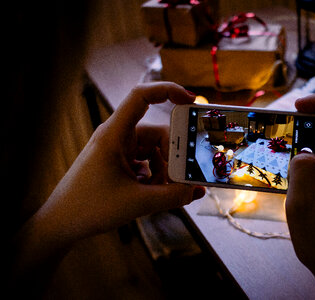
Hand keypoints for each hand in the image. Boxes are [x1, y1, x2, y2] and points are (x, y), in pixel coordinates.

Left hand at [11, 83, 205, 289]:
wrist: (61, 224)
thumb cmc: (88, 207)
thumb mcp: (137, 202)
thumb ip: (172, 196)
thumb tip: (196, 191)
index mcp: (114, 134)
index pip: (141, 96)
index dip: (167, 90)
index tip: (190, 100)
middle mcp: (117, 138)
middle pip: (157, 133)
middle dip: (173, 154)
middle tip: (185, 175)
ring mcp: (118, 151)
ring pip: (154, 151)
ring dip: (164, 170)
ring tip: (166, 191)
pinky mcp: (119, 165)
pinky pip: (146, 163)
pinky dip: (155, 177)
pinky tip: (153, 194)